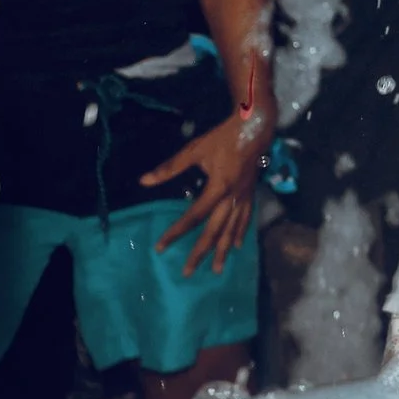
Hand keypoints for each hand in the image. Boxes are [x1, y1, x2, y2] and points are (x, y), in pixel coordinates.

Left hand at [142, 114, 268, 276]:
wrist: (254, 126)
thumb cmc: (223, 137)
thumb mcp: (194, 151)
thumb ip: (170, 168)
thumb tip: (144, 180)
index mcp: (218, 188)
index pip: (193, 216)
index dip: (176, 232)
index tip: (160, 247)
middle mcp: (232, 198)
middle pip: (215, 231)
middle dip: (201, 253)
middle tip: (187, 272)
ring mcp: (244, 197)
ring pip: (233, 230)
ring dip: (224, 251)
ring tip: (217, 269)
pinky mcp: (250, 193)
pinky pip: (245, 218)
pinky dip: (240, 233)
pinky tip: (237, 245)